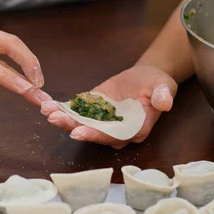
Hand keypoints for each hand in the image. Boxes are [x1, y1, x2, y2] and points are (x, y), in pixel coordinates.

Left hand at [41, 65, 176, 148]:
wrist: (146, 77)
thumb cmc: (158, 83)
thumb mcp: (164, 85)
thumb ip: (163, 95)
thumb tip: (164, 102)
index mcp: (136, 129)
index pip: (114, 136)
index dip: (96, 135)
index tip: (78, 132)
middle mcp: (117, 130)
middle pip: (94, 134)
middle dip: (73, 128)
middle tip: (55, 120)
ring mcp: (104, 122)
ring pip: (82, 125)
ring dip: (64, 120)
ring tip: (48, 112)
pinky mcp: (94, 111)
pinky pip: (78, 113)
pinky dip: (64, 110)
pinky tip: (48, 106)